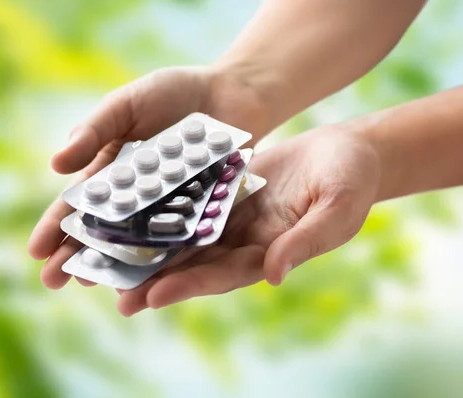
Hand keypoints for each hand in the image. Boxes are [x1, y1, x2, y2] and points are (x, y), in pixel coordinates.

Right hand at [28, 66, 270, 287]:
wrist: (230, 92)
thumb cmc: (173, 92)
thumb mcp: (126, 104)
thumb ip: (93, 131)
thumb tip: (55, 164)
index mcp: (110, 170)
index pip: (76, 203)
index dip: (54, 226)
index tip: (35, 252)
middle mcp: (134, 196)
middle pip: (100, 230)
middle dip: (75, 254)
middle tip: (52, 281)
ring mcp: (166, 208)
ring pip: (135, 242)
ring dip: (115, 264)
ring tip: (96, 286)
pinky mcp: (198, 214)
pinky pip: (177, 239)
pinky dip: (163, 257)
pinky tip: (149, 277)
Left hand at [117, 123, 381, 315]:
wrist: (346, 152)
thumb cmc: (352, 181)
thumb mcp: (336, 210)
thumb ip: (305, 242)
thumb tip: (272, 275)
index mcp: (268, 252)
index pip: (224, 275)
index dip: (190, 285)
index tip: (154, 296)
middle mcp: (243, 240)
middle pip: (195, 264)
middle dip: (157, 280)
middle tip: (116, 297)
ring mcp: (231, 216)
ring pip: (185, 236)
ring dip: (150, 250)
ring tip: (111, 263)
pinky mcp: (223, 190)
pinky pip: (188, 200)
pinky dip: (161, 208)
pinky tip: (130, 212)